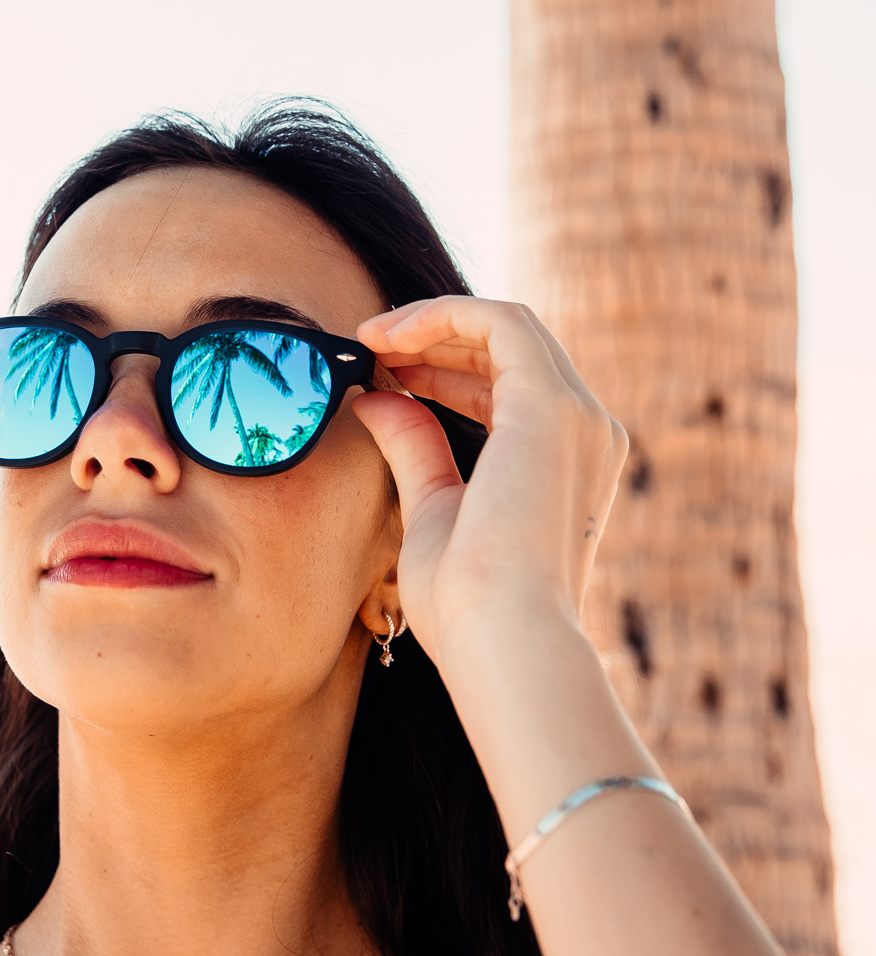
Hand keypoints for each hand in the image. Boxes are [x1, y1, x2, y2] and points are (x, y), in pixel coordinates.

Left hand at [351, 298, 625, 674]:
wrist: (500, 640)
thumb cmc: (467, 604)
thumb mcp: (431, 510)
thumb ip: (414, 450)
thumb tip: (374, 400)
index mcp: (565, 466)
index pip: (508, 390)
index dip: (443, 373)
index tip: (384, 374)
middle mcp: (585, 435)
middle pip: (510, 352)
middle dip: (436, 342)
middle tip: (370, 346)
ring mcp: (577, 417)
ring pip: (508, 328)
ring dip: (435, 324)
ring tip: (371, 338)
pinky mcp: (552, 405)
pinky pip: (500, 323)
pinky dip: (443, 315)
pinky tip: (388, 334)